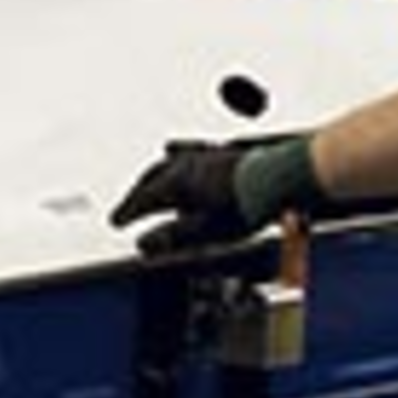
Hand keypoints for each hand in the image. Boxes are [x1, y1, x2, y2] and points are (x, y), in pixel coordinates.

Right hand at [109, 139, 265, 256]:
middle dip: (136, 193)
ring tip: (146, 182)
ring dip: (153, 175)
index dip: (128, 212)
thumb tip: (143, 245)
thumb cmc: (247, 205)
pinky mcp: (221, 153)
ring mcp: (205, 155)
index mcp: (179, 182)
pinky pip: (190, 152)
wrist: (281, 177)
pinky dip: (177, 157)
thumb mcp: (207, 230)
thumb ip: (173, 237)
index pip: (144, 199)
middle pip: (151, 177)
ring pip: (168, 161)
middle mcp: (188, 164)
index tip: (116, 222)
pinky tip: (178, 153)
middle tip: (125, 208)